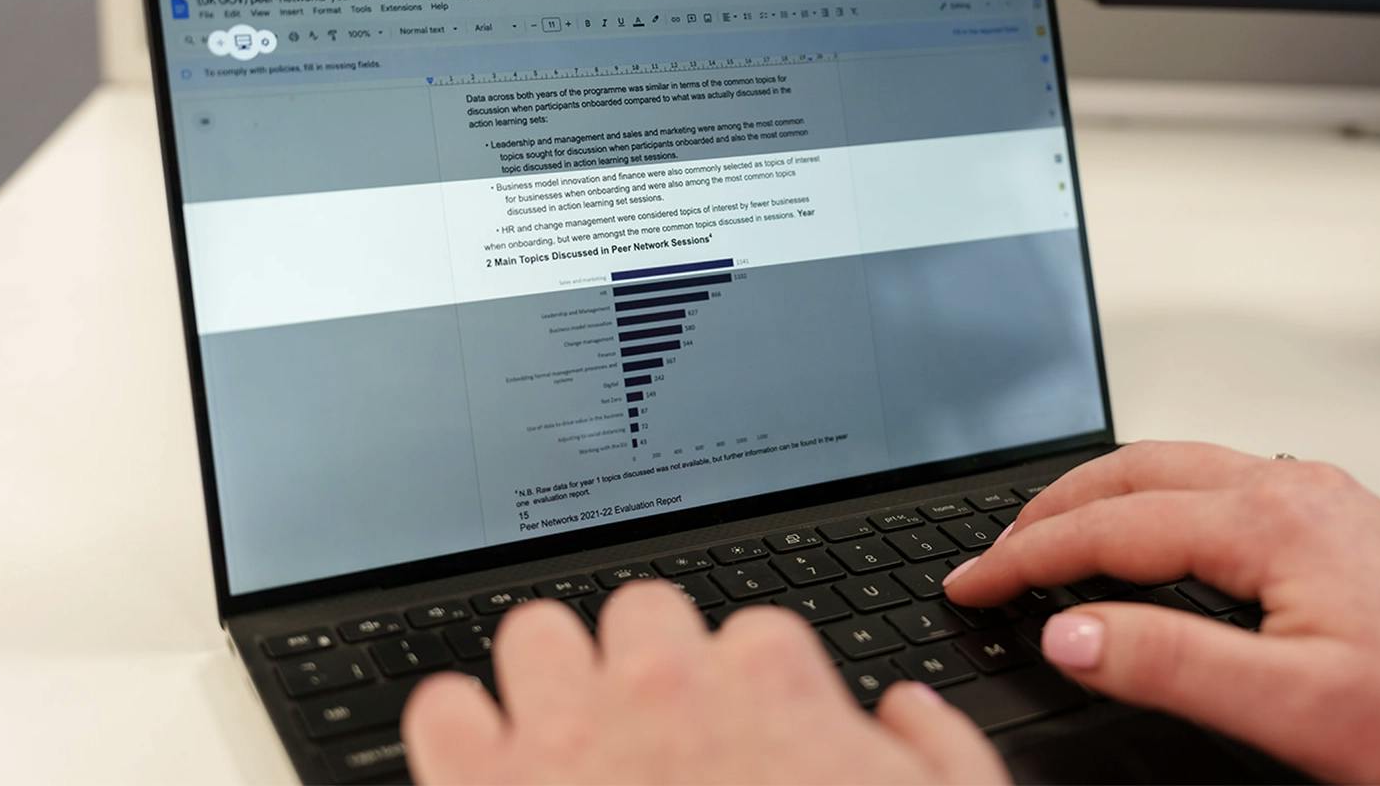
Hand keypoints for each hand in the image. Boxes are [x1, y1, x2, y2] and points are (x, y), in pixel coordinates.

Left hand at [402, 580, 1008, 784]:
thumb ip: (937, 753)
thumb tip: (901, 711)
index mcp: (771, 685)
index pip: (754, 636)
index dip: (754, 695)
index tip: (749, 740)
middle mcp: (664, 685)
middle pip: (643, 611)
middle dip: (650, 665)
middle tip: (656, 734)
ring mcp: (566, 733)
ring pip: (537, 633)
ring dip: (552, 679)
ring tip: (566, 740)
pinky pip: (442, 708)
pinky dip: (459, 734)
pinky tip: (490, 775)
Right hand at [945, 441, 1379, 783]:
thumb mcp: (1297, 708)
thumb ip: (1171, 664)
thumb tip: (1068, 634)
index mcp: (1267, 523)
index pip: (1107, 526)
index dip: (1025, 557)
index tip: (973, 582)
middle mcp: (1287, 490)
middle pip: (1129, 471)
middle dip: (1047, 508)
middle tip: (995, 554)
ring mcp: (1313, 495)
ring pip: (1171, 465)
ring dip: (1097, 495)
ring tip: (1050, 533)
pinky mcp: (1335, 514)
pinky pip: (1212, 478)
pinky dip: (1148, 496)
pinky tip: (1147, 529)